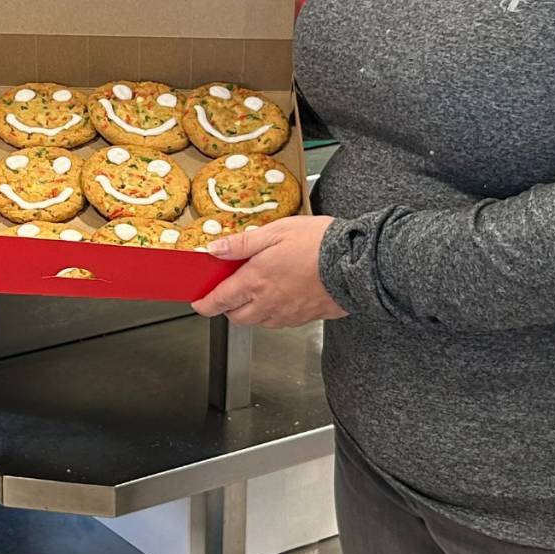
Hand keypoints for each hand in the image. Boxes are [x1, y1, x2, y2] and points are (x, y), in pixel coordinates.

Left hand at [193, 216, 344, 327]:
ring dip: (249, 312)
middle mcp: (268, 303)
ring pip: (257, 322)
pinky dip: (271, 313)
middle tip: (229, 292)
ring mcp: (287, 314)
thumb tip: (215, 250)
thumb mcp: (276, 231)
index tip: (199, 302)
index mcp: (256, 281)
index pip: (220, 300)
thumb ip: (242, 243)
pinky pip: (279, 322)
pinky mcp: (304, 318)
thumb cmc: (319, 243)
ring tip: (255, 292)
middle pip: (236, 316)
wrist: (356, 263)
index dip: (205, 303)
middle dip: (227, 307)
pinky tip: (279, 296)